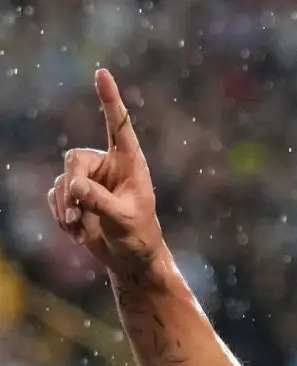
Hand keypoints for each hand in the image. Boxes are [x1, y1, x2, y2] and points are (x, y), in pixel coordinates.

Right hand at [48, 69, 163, 279]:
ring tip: (80, 229)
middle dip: (72, 186)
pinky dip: (62, 216)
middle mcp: (107, 165)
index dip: (110, 100)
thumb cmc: (138, 236)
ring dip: (66, 208)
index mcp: (129, 163)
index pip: (118, 127)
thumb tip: (73, 187)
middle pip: (74, 160)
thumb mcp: (123, 219)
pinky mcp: (73, 195)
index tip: (102, 73)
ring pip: (62, 182)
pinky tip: (77, 233)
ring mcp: (88, 179)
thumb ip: (99, 201)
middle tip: (75, 211)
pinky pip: (55, 198)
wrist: (130, 259)